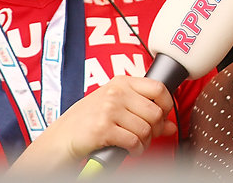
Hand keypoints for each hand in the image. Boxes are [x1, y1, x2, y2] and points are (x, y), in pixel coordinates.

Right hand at [9, 76, 176, 172]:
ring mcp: (109, 110)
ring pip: (146, 129)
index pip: (158, 88)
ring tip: (136, 144)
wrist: (61, 138)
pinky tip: (129, 149)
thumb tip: (171, 124)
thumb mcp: (115, 107)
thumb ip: (143, 111)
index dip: (166, 105)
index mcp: (121, 82)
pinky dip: (136, 149)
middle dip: (155, 129)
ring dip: (145, 142)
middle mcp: (116, 93)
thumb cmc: (87, 121)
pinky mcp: (103, 129)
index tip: (163, 116)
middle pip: (155, 112)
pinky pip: (134, 141)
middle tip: (147, 135)